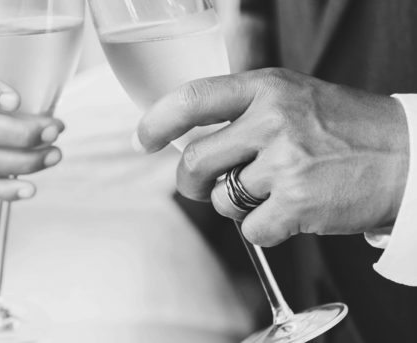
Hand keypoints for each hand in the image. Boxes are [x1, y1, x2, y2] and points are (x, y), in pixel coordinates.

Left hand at [136, 68, 409, 246]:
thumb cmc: (345, 128)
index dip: (158, 121)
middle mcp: (273, 121)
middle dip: (191, 182)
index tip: (144, 139)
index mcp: (266, 89)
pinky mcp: (297, 203)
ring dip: (238, 205)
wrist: (406, 155)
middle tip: (203, 185)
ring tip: (274, 192)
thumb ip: (244, 112)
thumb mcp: (293, 98)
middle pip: (196, 162)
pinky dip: (263, 229)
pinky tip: (289, 212)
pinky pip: (250, 229)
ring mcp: (285, 163)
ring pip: (222, 200)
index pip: (193, 99)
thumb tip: (193, 141)